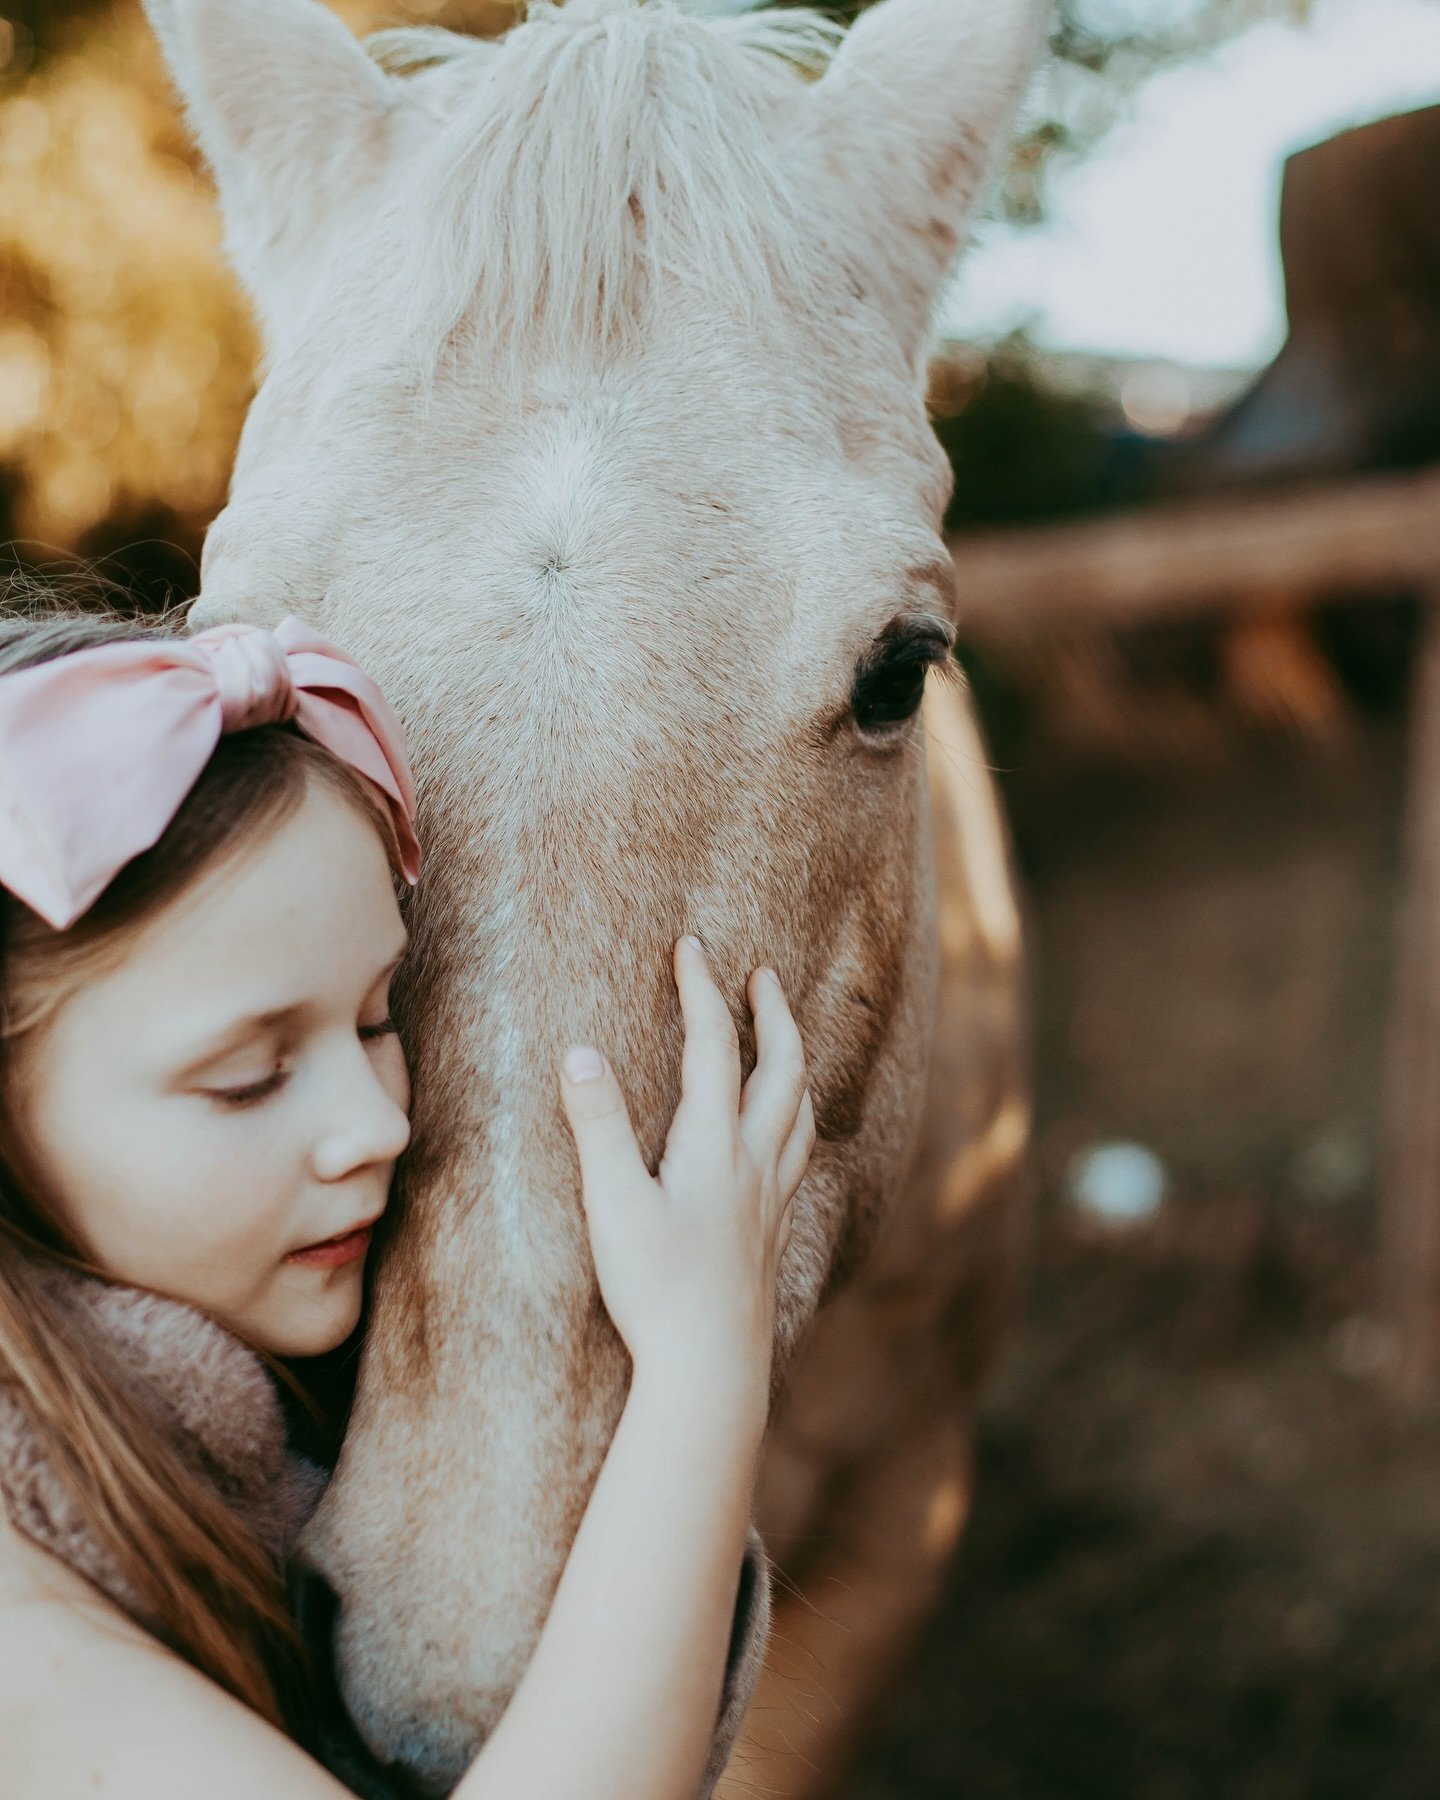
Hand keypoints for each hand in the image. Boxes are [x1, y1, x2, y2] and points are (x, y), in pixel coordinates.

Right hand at [558, 936, 813, 1393]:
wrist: (711, 1372)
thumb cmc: (657, 1291)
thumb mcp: (613, 1204)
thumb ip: (597, 1126)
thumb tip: (580, 1053)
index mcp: (715, 1146)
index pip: (714, 1047)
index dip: (702, 990)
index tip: (691, 945)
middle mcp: (754, 1164)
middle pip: (783, 1070)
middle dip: (773, 1014)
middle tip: (762, 975)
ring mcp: (770, 1201)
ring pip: (800, 1113)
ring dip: (795, 1063)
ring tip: (786, 1042)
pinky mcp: (772, 1236)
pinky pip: (798, 1158)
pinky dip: (796, 1122)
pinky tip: (785, 1139)